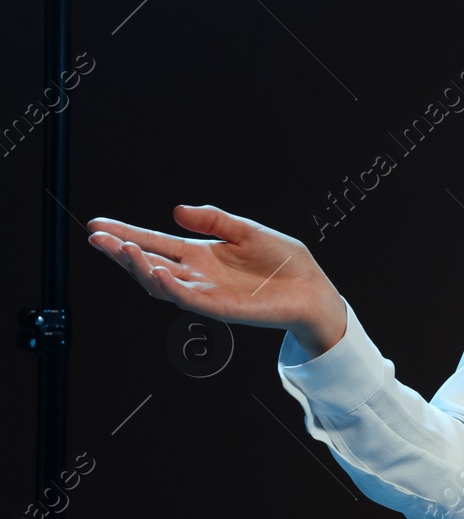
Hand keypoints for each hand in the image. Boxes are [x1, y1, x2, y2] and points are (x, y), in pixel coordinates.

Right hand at [86, 205, 347, 354]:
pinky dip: (170, 286)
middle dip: (121, 251)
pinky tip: (155, 272)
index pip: (155, 243)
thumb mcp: (247, 231)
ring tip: (123, 250)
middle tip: (96, 237)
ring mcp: (206, 293)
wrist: (312, 288)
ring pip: (162, 283)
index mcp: (200, 254)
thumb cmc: (283, 261)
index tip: (97, 225)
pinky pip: (189, 299)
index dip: (126, 234)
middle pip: (149, 263)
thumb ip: (214, 220)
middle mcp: (196, 275)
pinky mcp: (221, 308)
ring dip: (140, 267)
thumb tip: (177, 211)